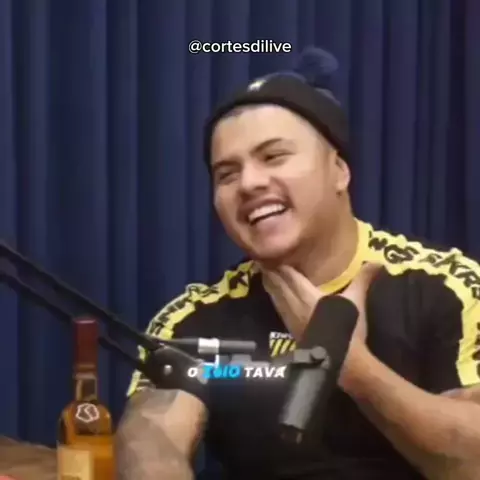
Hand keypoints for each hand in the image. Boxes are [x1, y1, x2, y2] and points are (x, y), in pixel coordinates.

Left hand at [260, 262, 380, 344]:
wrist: (343, 362)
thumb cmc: (348, 329)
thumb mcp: (356, 301)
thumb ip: (363, 279)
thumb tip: (378, 262)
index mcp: (305, 294)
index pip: (287, 274)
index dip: (278, 263)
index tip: (270, 252)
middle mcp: (292, 304)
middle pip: (276, 283)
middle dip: (270, 271)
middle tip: (263, 259)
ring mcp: (289, 317)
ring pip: (274, 295)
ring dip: (269, 283)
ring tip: (265, 273)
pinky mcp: (289, 328)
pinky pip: (277, 307)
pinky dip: (273, 297)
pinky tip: (274, 296)